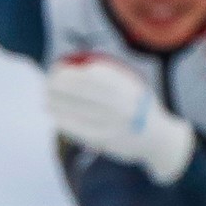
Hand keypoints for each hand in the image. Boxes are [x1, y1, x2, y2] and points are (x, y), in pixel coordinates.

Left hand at [45, 56, 195, 185]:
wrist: (159, 138)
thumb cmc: (140, 107)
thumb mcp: (132, 84)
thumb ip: (109, 75)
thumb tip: (75, 66)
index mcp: (124, 85)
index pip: (86, 75)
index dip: (67, 72)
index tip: (56, 70)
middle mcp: (117, 102)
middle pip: (76, 90)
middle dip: (56, 86)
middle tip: (47, 85)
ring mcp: (110, 121)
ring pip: (73, 109)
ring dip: (55, 104)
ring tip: (47, 101)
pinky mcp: (105, 138)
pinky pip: (77, 128)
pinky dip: (63, 121)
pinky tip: (56, 117)